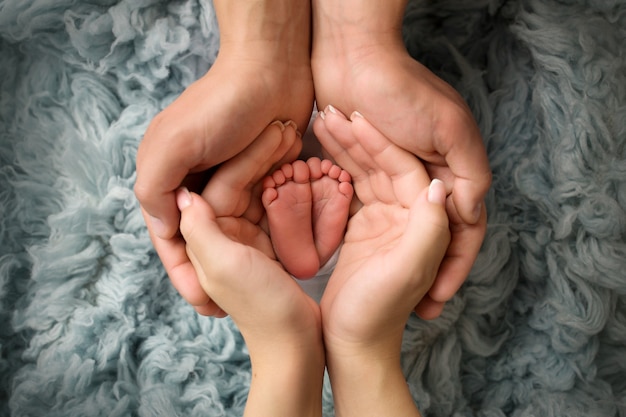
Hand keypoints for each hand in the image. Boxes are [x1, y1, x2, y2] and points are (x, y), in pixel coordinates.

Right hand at [135, 0, 313, 303]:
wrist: (273, 71)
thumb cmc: (222, 105)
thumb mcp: (174, 145)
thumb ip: (154, 188)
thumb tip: (162, 228)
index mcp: (166, 176)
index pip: (170, 236)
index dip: (184, 273)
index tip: (205, 304)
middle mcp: (194, 181)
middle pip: (201, 238)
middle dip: (213, 271)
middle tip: (230, 308)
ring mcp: (228, 178)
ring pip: (232, 230)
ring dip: (242, 253)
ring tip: (257, 286)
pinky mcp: (261, 174)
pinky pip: (258, 213)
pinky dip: (263, 232)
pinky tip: (276, 258)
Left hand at [177, 126, 323, 416]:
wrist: (298, 341)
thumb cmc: (262, 305)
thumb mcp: (225, 265)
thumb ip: (200, 230)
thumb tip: (182, 192)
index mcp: (203, 240)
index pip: (216, 188)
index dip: (241, 159)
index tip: (268, 130)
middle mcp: (221, 235)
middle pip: (237, 185)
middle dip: (258, 157)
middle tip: (284, 128)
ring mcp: (246, 238)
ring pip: (257, 191)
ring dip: (274, 167)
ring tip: (294, 138)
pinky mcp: (270, 243)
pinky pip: (275, 206)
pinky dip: (287, 187)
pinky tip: (302, 166)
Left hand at [311, 0, 489, 317]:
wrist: (351, 55)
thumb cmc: (401, 89)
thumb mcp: (449, 129)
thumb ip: (469, 174)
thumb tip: (468, 216)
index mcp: (454, 167)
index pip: (462, 230)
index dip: (453, 268)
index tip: (436, 303)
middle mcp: (429, 173)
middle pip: (430, 232)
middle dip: (423, 270)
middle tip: (412, 308)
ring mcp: (395, 173)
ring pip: (397, 224)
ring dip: (390, 251)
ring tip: (378, 286)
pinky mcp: (363, 167)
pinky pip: (366, 202)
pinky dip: (365, 228)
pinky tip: (356, 254)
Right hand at [314, 109, 449, 415]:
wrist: (351, 345)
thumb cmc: (376, 313)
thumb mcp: (406, 272)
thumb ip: (430, 230)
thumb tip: (440, 186)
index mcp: (424, 223)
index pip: (407, 169)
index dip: (382, 142)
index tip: (354, 116)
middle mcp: (409, 217)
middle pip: (387, 164)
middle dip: (361, 137)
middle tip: (331, 110)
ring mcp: (386, 220)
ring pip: (368, 172)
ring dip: (347, 147)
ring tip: (321, 119)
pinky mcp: (364, 227)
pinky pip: (353, 188)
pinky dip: (338, 168)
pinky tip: (319, 148)